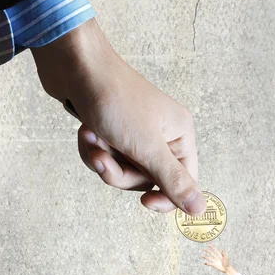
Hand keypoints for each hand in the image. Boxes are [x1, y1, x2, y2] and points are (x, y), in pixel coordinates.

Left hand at [31, 18, 205, 215]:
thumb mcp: (147, 147)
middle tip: (103, 158)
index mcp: (179, 135)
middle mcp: (162, 135)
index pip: (183, 182)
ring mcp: (137, 134)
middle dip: (120, 174)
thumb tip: (199, 209)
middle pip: (147, 180)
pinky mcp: (115, 132)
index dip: (165, 197)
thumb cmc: (115, 100)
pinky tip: (86, 133)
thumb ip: (174, 181)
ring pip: (124, 172)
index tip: (146, 202)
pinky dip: (93, 151)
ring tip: (91, 139)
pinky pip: (108, 160)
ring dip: (103, 161)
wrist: (74, 65)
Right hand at [201, 244, 229, 272]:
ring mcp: (214, 261)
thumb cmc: (227, 263)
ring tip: (201, 255)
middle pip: (211, 253)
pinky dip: (206, 263)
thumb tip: (221, 249)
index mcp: (219, 255)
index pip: (215, 250)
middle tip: (203, 249)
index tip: (208, 245)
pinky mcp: (214, 265)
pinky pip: (209, 264)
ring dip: (205, 257)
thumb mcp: (225, 258)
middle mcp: (216, 257)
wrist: (226, 269)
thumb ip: (223, 254)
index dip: (212, 247)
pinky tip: (204, 263)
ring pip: (209, 258)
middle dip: (207, 251)